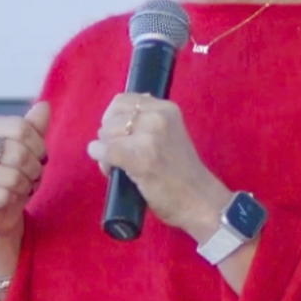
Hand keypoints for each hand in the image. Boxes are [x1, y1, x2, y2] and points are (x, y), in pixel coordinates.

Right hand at [0, 102, 50, 264]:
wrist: (1, 208)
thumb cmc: (15, 174)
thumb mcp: (30, 148)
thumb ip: (35, 127)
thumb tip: (44, 105)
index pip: (21, 128)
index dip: (39, 145)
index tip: (41, 156)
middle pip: (19, 153)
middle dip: (34, 169)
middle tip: (33, 175)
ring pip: (13, 178)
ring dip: (25, 186)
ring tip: (22, 187)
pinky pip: (3, 196)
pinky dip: (14, 199)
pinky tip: (10, 199)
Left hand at [87, 94, 229, 241]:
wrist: (199, 200)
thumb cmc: (182, 173)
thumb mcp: (170, 134)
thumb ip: (147, 122)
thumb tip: (115, 118)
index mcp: (166, 108)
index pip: (122, 100)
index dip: (113, 119)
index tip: (118, 136)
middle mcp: (158, 117)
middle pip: (111, 119)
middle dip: (108, 137)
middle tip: (118, 156)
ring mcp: (150, 137)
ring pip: (105, 134)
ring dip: (104, 151)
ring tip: (118, 166)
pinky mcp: (140, 158)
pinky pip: (104, 150)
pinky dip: (100, 159)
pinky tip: (109, 168)